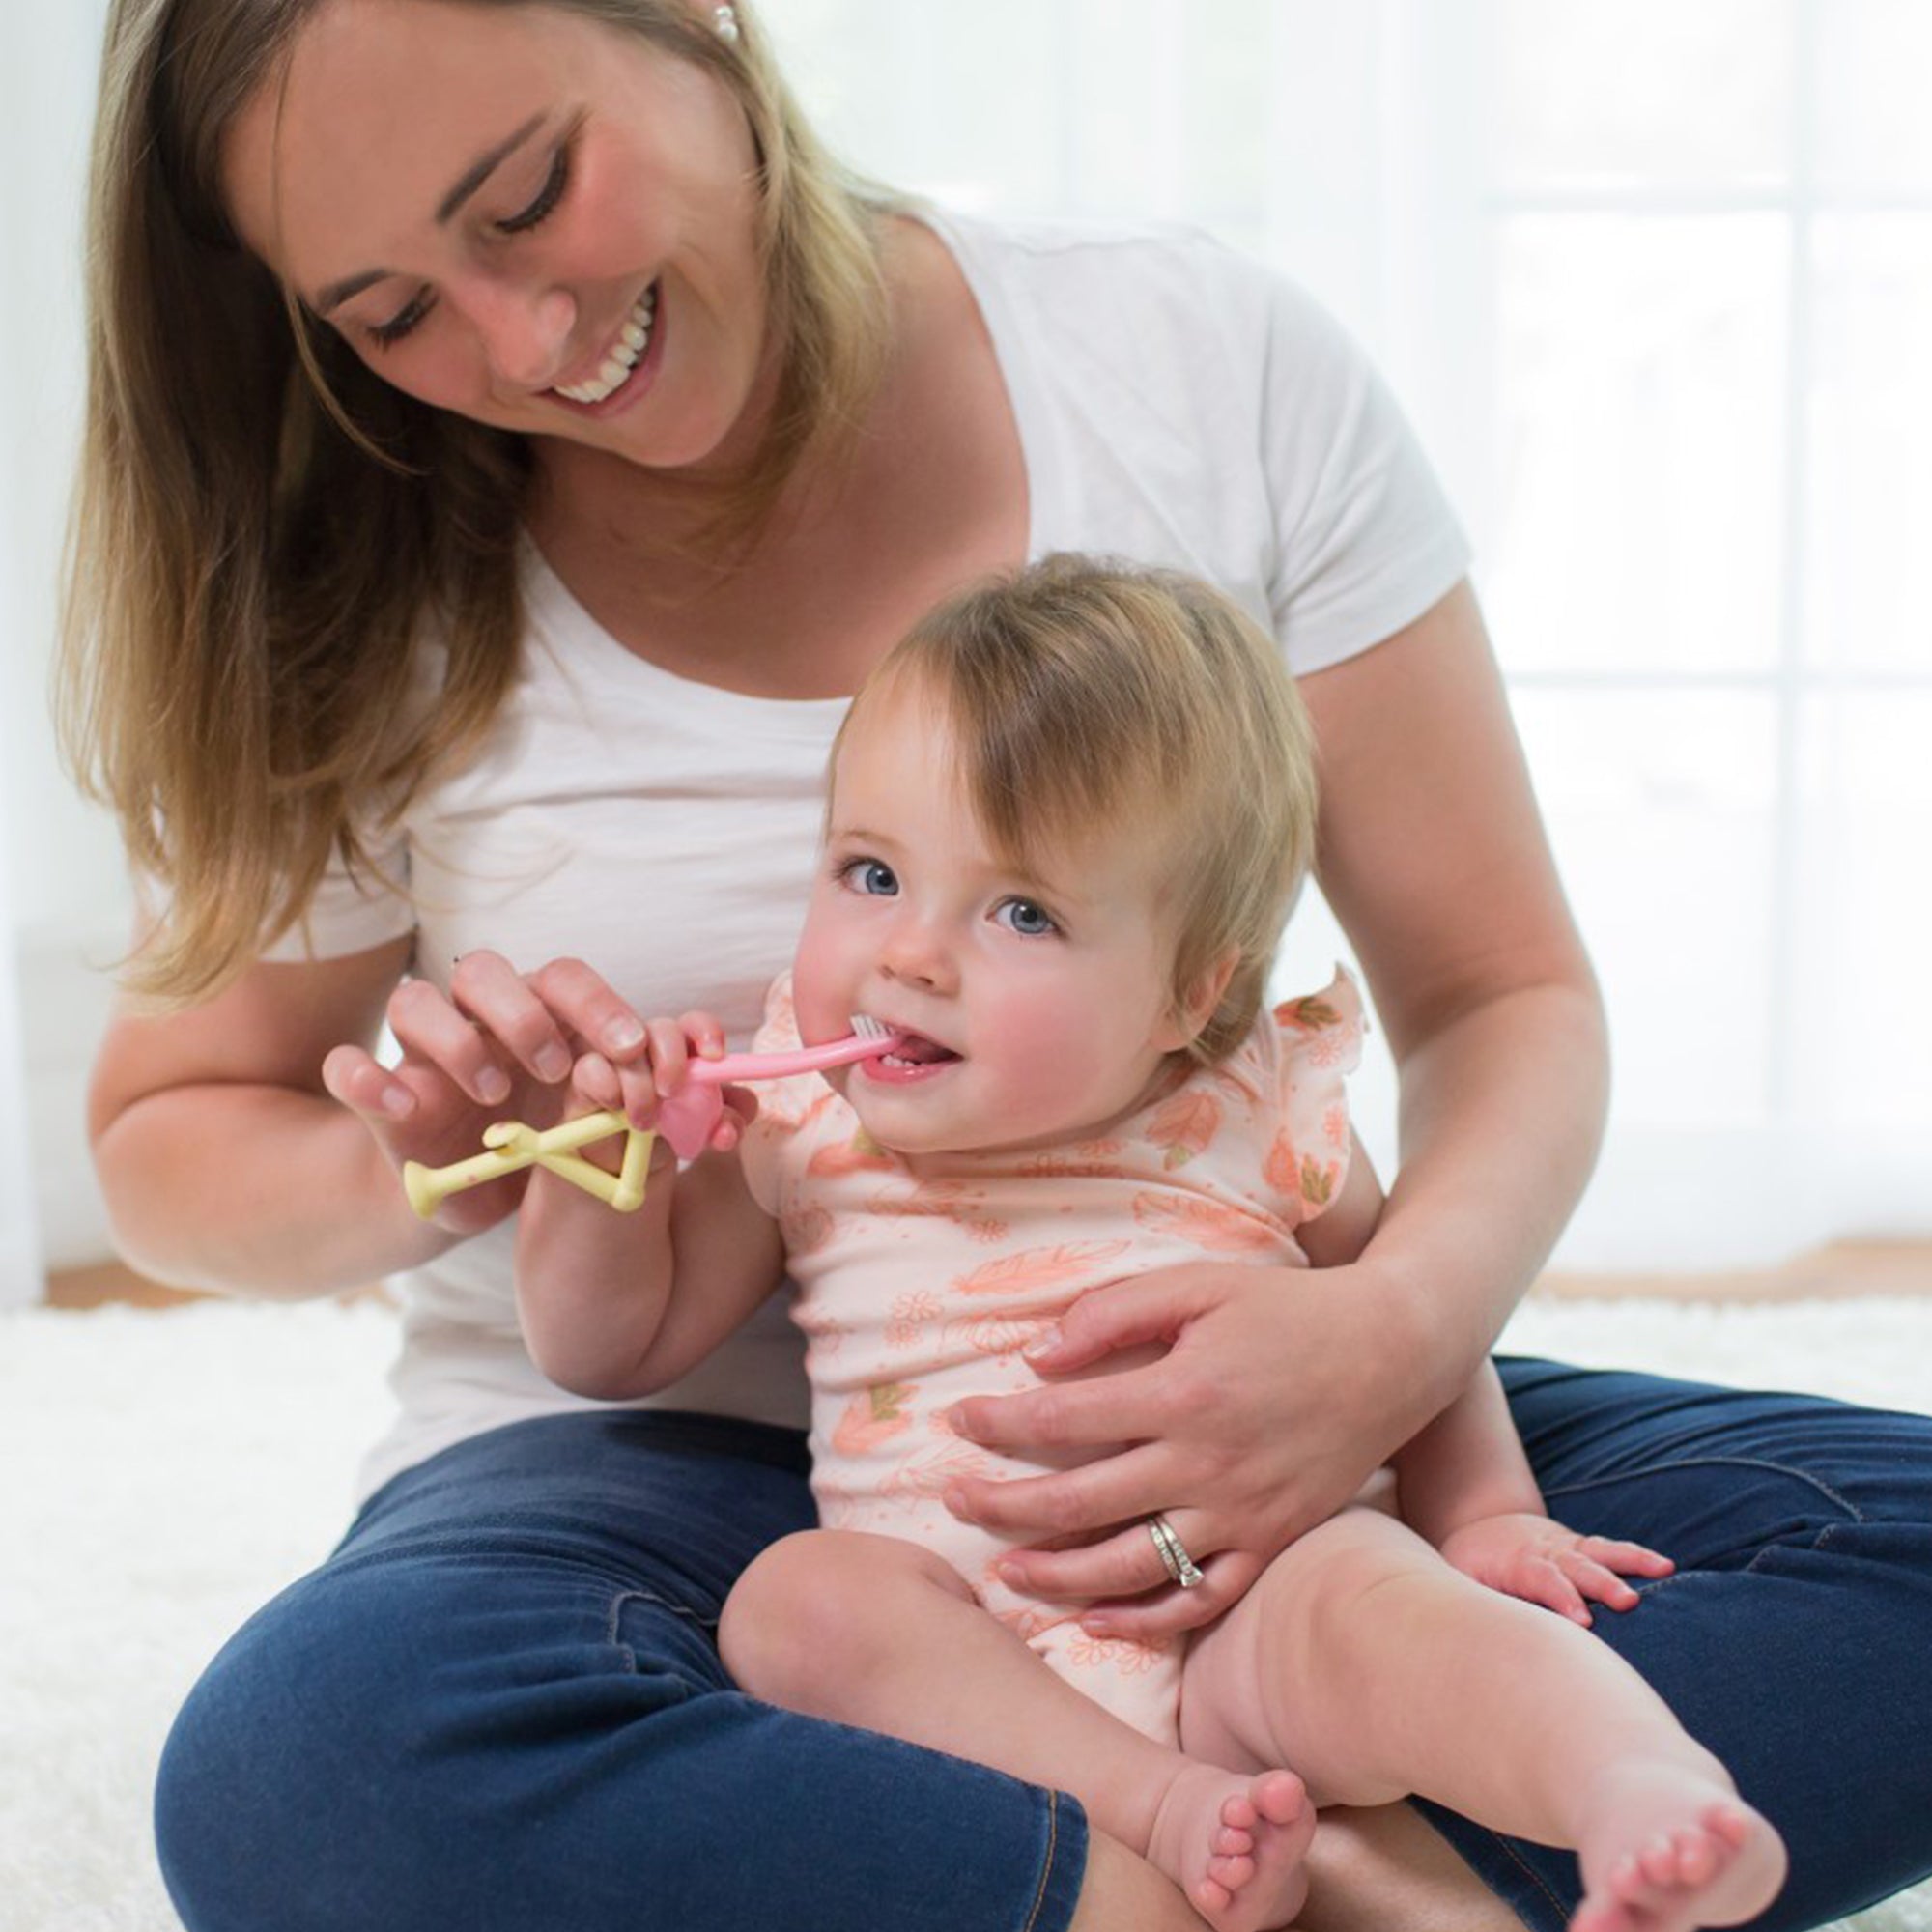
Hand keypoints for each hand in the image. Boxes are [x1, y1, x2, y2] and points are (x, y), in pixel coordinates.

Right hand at [321, 950, 654, 1233]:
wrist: (475, 1198)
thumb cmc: (543, 1148)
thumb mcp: (587, 1128)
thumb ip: (614, 1102)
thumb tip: (647, 1088)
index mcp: (536, 1014)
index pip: (563, 978)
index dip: (599, 1004)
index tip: (631, 1050)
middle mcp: (474, 1019)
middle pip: (484, 971)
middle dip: (525, 1013)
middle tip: (554, 1069)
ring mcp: (420, 1053)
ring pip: (415, 1000)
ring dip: (458, 1042)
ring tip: (495, 1096)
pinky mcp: (376, 1096)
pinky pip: (347, 1067)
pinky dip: (368, 1079)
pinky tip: (405, 1108)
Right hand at [567, 1009, 759, 1155]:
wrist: (622, 1175)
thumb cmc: (664, 1142)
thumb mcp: (702, 1133)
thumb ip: (727, 1117)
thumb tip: (745, 1108)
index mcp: (682, 1055)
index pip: (694, 1027)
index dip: (706, 1032)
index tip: (715, 1055)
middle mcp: (649, 1051)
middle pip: (661, 1028)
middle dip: (672, 1056)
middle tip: (672, 1091)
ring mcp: (614, 1061)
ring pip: (627, 1049)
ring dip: (640, 1084)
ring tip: (645, 1123)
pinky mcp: (582, 1080)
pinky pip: (591, 1068)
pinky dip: (606, 1085)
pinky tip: (614, 1108)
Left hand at [940, 1259, 1429, 1639]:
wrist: (1393, 1352)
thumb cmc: (1285, 1308)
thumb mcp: (1198, 1283)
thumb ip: (1114, 1313)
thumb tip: (1037, 1357)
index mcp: (1183, 1392)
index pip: (1062, 1421)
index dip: (998, 1426)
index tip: (958, 1423)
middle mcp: (1207, 1465)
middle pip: (1079, 1504)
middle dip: (1002, 1506)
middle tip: (953, 1500)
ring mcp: (1241, 1515)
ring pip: (1129, 1567)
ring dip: (1056, 1574)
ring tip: (1005, 1570)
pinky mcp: (1270, 1546)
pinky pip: (1198, 1600)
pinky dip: (1142, 1618)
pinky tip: (1094, 1616)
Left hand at [1438, 1511, 1673, 1625]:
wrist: (1483, 1529)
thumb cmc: (1472, 1568)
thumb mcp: (1462, 1582)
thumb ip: (1476, 1605)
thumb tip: (1482, 1642)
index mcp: (1516, 1564)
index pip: (1541, 1580)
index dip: (1561, 1598)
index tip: (1583, 1622)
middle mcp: (1547, 1553)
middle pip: (1576, 1567)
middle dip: (1602, 1584)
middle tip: (1628, 1602)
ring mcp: (1568, 1549)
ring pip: (1600, 1552)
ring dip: (1630, 1562)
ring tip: (1663, 1569)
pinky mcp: (1583, 1549)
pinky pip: (1612, 1550)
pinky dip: (1638, 1556)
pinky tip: (1667, 1566)